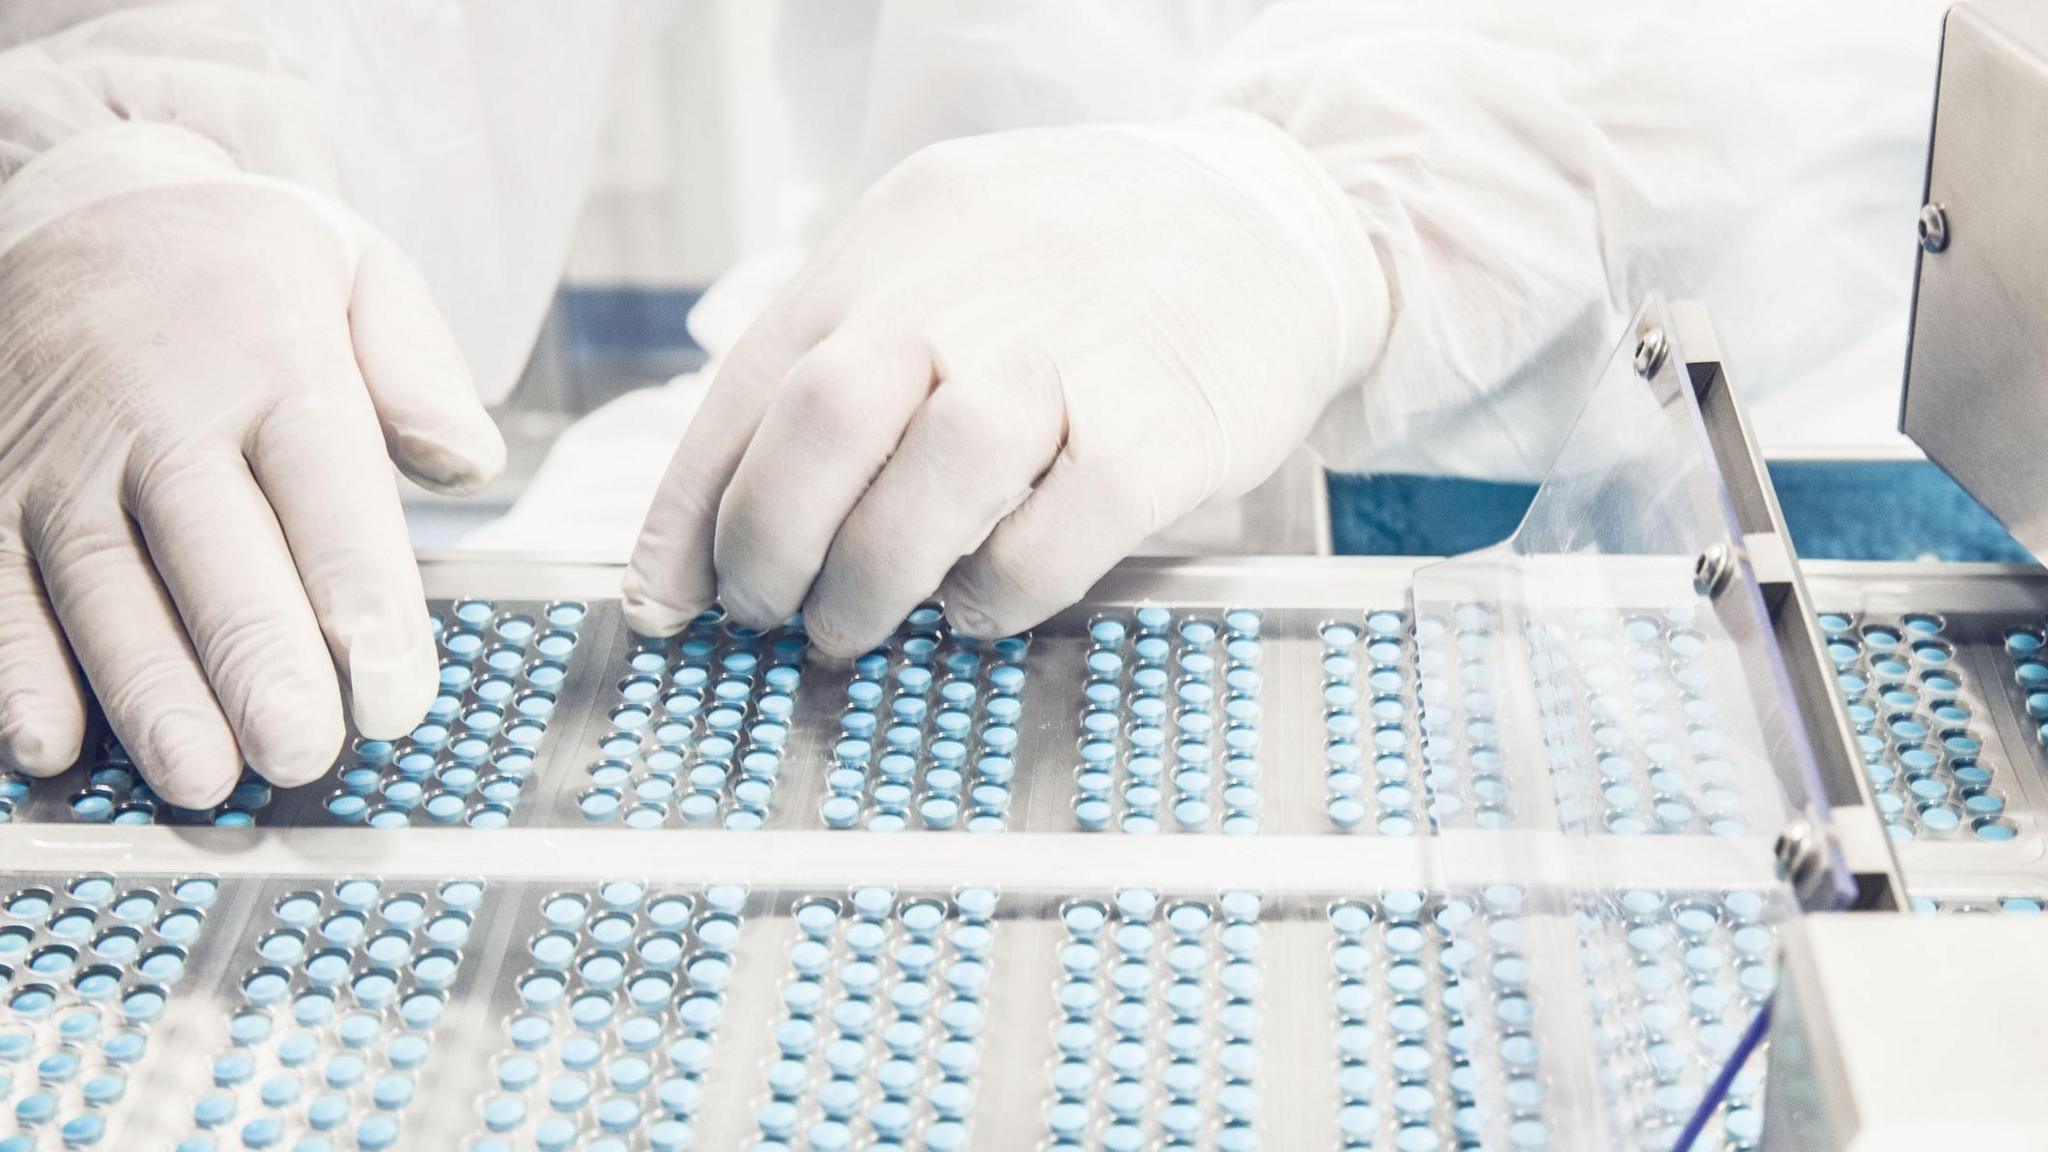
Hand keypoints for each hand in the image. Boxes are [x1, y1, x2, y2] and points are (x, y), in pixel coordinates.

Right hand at [0, 125, 502, 805]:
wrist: (73, 203)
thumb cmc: (244, 267)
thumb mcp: (355, 269)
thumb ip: (418, 371)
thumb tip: (472, 464)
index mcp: (272, 359)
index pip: (327, 493)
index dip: (361, 603)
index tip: (395, 698)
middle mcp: (157, 410)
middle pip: (211, 550)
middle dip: (257, 661)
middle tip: (302, 753)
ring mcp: (60, 454)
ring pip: (102, 585)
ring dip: (149, 690)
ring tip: (203, 778)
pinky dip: (15, 669)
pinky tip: (49, 746)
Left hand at [624, 113, 1386, 653]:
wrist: (1277, 220)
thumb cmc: (1089, 270)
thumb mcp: (950, 260)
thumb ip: (846, 363)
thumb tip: (713, 534)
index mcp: (903, 235)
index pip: (759, 377)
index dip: (692, 508)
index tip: (669, 601)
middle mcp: (979, 277)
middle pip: (831, 409)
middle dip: (770, 541)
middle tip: (770, 612)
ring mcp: (1082, 343)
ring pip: (943, 465)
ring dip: (873, 576)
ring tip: (858, 625)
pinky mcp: (1173, 419)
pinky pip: (1060, 527)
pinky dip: (997, 592)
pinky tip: (979, 607)